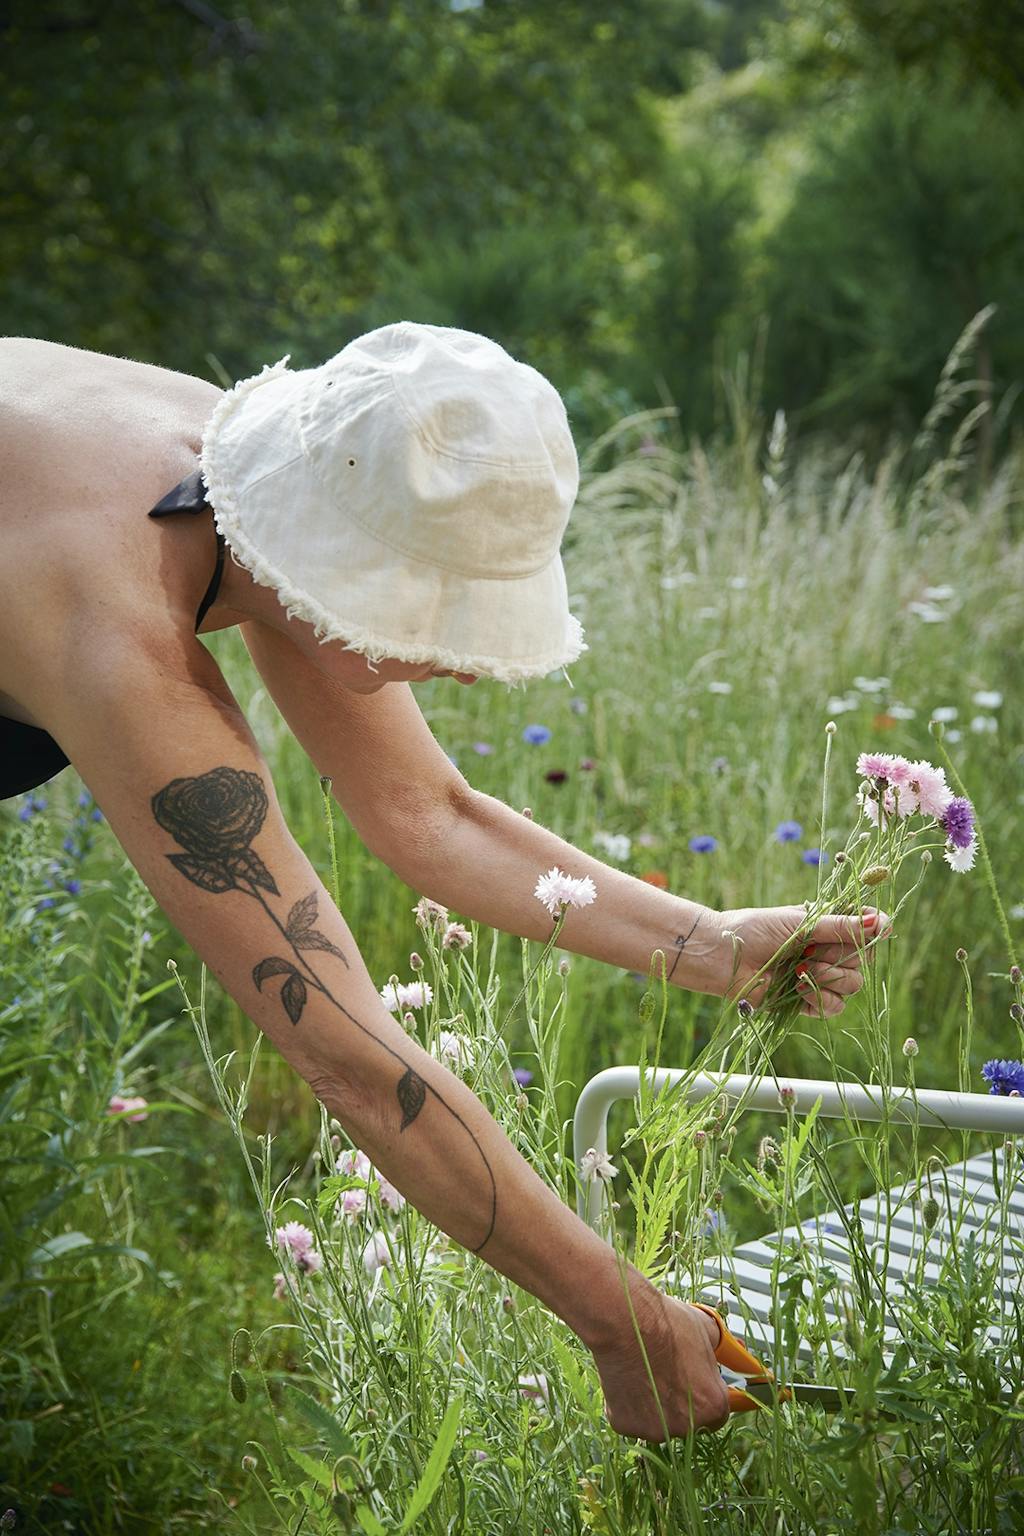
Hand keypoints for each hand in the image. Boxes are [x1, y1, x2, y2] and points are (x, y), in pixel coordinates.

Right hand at [590, 1274, 730, 1440]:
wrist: (622, 1321)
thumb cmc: (665, 1323)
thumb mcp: (706, 1330)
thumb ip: (722, 1350)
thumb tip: (733, 1352)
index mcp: (712, 1405)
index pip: (718, 1413)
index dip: (707, 1395)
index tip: (698, 1384)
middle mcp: (686, 1426)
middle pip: (688, 1420)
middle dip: (681, 1401)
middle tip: (668, 1372)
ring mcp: (653, 1429)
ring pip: (658, 1421)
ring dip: (655, 1404)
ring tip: (644, 1370)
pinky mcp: (625, 1425)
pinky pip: (632, 1418)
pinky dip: (630, 1404)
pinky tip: (627, 1378)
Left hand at [700, 904, 892, 1017]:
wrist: (723, 956)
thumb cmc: (755, 929)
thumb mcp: (800, 923)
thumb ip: (840, 926)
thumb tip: (882, 923)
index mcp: (826, 925)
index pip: (867, 926)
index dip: (877, 927)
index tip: (880, 927)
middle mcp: (827, 951)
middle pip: (865, 959)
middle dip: (843, 955)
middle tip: (812, 949)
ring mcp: (819, 977)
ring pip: (854, 984)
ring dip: (831, 977)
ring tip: (801, 968)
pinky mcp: (807, 1002)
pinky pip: (835, 1006)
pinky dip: (821, 998)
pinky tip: (799, 988)